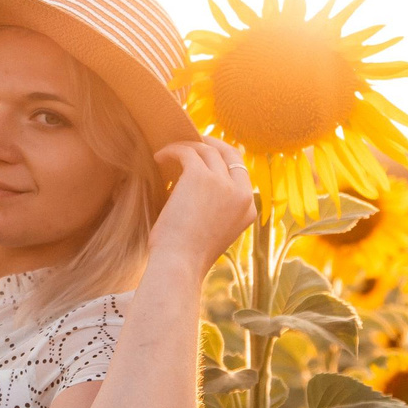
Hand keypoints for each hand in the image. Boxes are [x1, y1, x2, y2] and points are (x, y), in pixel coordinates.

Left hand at [150, 139, 255, 278]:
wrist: (178, 265)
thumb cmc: (186, 256)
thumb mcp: (213, 233)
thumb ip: (216, 210)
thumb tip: (196, 191)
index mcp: (249, 210)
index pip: (241, 172)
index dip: (223, 159)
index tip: (205, 154)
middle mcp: (243, 194)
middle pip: (230, 153)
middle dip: (211, 143)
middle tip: (191, 142)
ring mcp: (224, 183)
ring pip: (207, 150)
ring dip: (186, 147)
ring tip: (167, 153)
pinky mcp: (201, 176)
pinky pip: (187, 152)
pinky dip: (172, 151)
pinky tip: (159, 157)